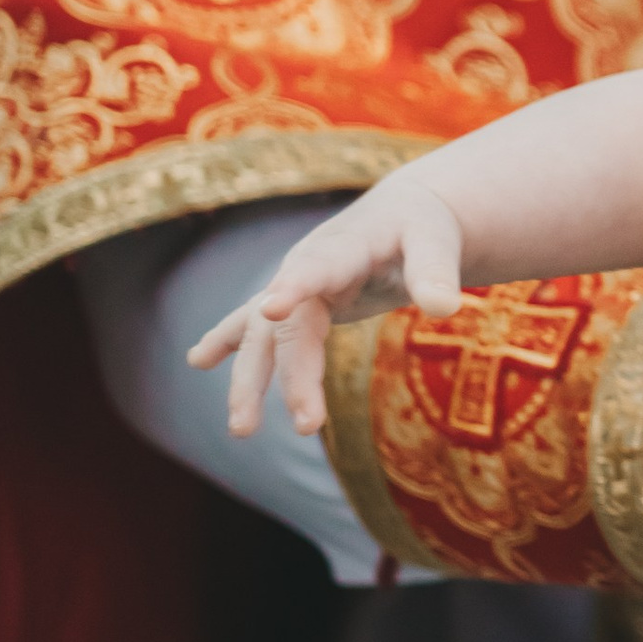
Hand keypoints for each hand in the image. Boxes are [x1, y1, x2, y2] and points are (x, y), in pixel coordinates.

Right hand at [186, 174, 464, 439]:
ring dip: (250, 380)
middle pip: (292, 326)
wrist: (404, 211)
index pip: (316, 271)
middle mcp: (308, 265)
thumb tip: (445, 310)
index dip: (294, 289)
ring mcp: (294, 282)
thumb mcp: (437, 243)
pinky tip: (197, 360)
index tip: (271, 310)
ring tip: (241, 430)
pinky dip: (225, 340)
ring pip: (264, 335)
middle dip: (293, 375)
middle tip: (309, 426)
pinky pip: (252, 323)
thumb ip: (437, 273)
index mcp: (344, 247)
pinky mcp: (295, 301)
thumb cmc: (423, 227)